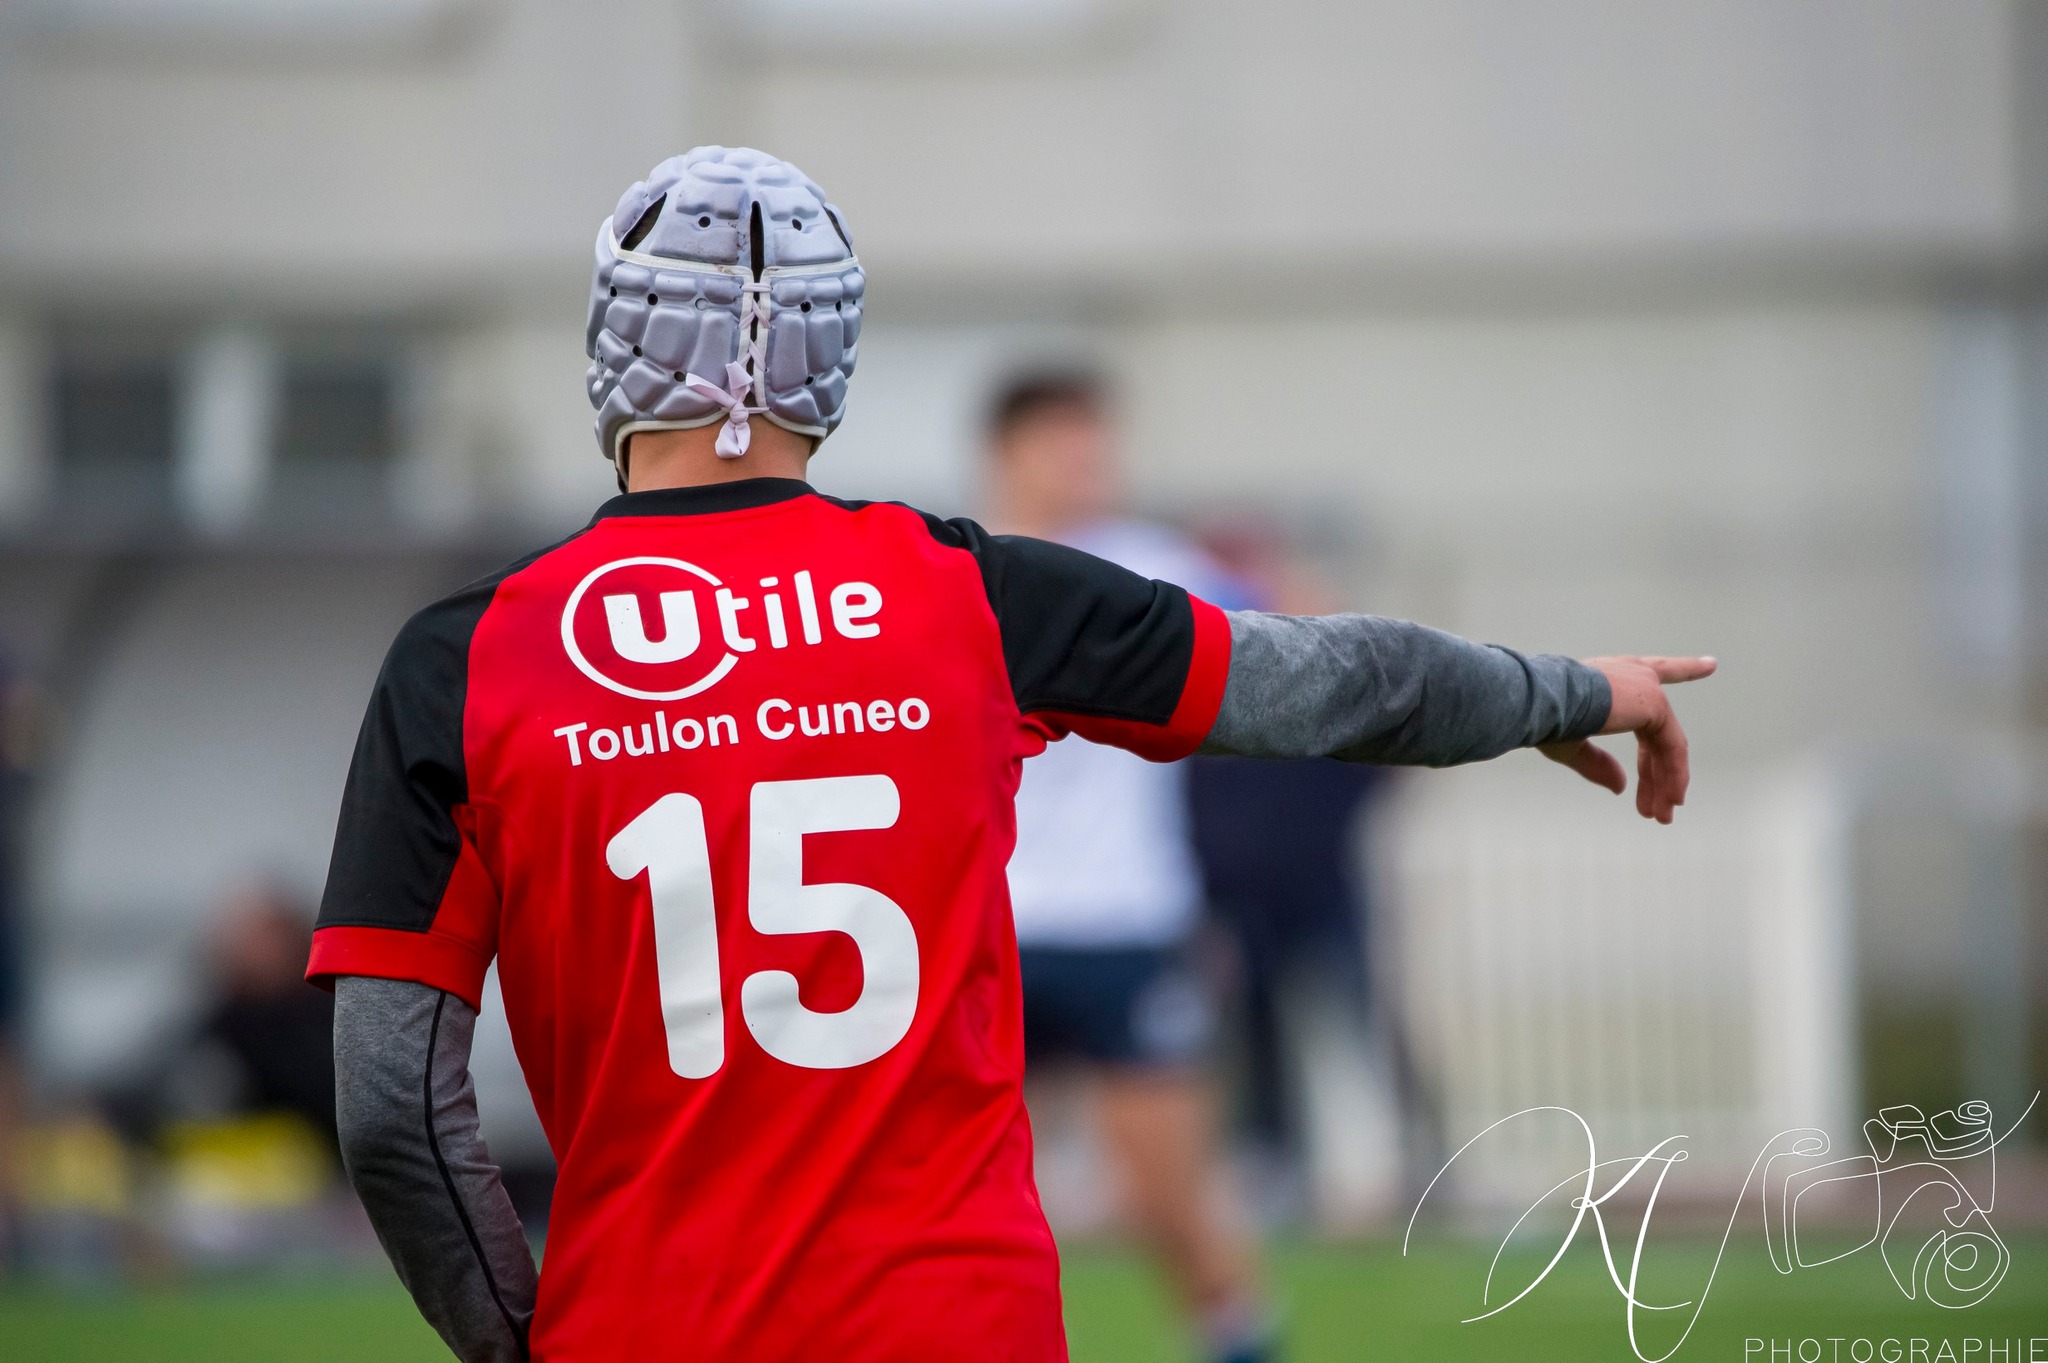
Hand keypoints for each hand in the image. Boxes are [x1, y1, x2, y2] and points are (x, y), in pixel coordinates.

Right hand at [1538, 656, 1715, 823]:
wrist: (1543, 701)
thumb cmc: (1546, 717)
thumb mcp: (1572, 745)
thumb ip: (1599, 765)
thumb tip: (1622, 788)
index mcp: (1612, 677)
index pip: (1657, 672)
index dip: (1684, 669)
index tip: (1711, 664)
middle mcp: (1634, 676)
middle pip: (1658, 733)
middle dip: (1659, 774)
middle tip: (1659, 810)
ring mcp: (1648, 689)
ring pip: (1667, 744)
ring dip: (1666, 783)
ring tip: (1663, 816)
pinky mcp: (1655, 704)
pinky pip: (1672, 748)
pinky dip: (1673, 776)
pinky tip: (1671, 799)